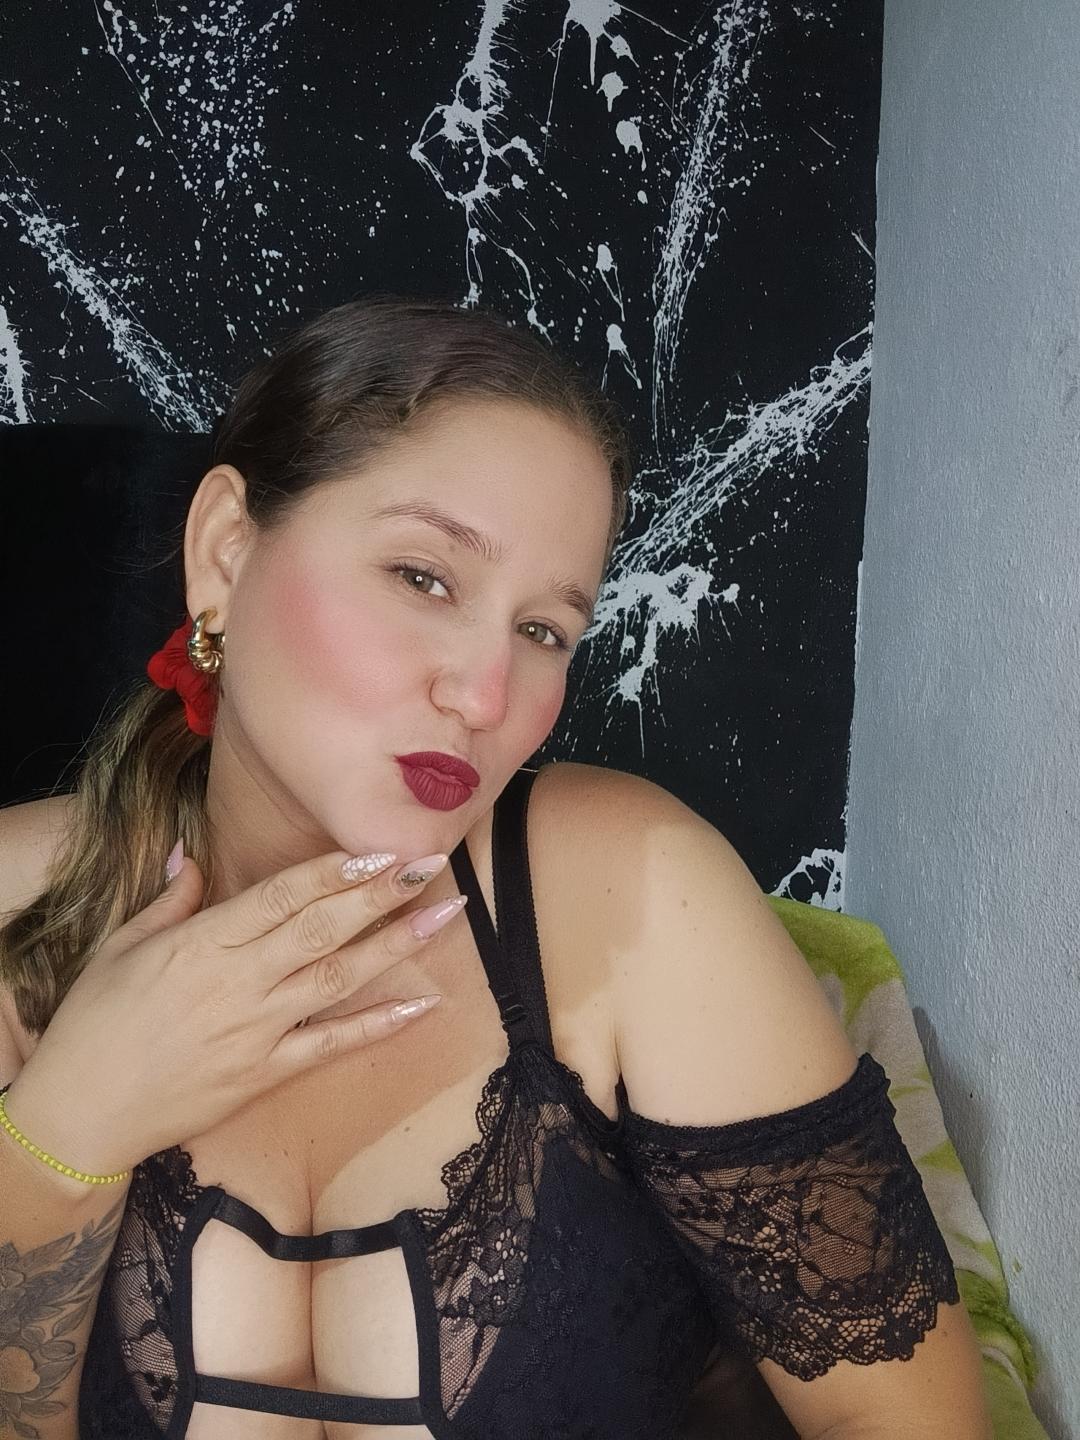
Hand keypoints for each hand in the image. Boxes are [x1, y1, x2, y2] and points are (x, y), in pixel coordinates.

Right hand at [4, 846, 465, 1176]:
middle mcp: (239, 982)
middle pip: (322, 929)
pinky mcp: (266, 1075)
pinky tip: (424, 1005)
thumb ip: (171, 899)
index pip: (281, 896)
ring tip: (444, 916)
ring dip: (395, 946)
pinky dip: (379, 1025)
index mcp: (202, 943)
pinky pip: (333, 1046)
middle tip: (432, 864)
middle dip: (381, 895)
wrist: (78, 1114)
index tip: (380, 847)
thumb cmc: (93, 1024)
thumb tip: (194, 850)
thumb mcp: (121, 947)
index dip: (334, 871)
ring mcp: (257, 1031)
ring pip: (338, 979)